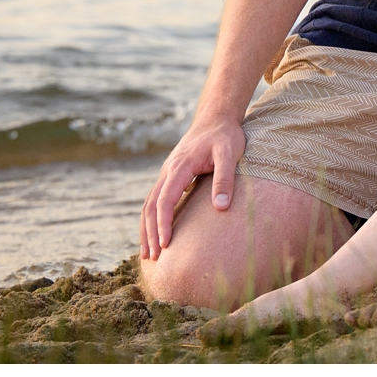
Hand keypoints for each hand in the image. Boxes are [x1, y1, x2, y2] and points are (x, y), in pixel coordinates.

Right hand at [140, 117, 244, 256]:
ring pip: (149, 204)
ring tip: (147, 254)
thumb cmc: (225, 135)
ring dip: (146, 229)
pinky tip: (154, 234)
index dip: (163, 224)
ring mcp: (166, 173)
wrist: (216, 118)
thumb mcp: (230, 153)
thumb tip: (221, 207)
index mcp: (179, 167)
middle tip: (152, 258)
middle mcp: (167, 171)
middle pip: (151, 206)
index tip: (165, 245)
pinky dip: (151, 219)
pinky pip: (155, 200)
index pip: (165, 200)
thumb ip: (225, 178)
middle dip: (150, 233)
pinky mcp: (171, 176)